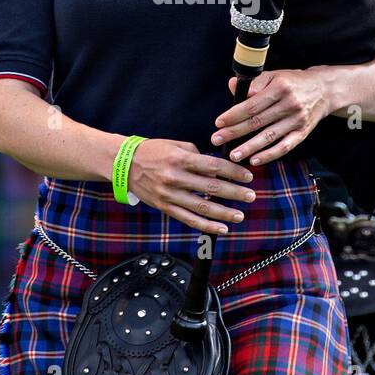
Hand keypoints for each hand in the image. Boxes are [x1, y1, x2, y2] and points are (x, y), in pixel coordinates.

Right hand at [126, 138, 255, 234]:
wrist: (124, 164)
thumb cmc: (152, 151)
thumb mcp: (175, 145)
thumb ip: (197, 154)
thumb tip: (216, 168)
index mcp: (180, 159)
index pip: (213, 166)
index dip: (233, 172)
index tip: (247, 176)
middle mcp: (175, 178)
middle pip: (211, 187)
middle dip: (234, 193)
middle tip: (251, 196)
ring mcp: (169, 195)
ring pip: (202, 207)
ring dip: (224, 213)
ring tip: (240, 215)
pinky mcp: (165, 207)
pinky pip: (189, 219)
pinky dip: (206, 226)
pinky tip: (221, 229)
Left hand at [211, 68, 330, 166]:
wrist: (324, 90)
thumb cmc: (293, 82)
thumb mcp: (274, 75)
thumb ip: (254, 82)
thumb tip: (233, 86)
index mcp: (280, 87)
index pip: (252, 104)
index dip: (234, 115)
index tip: (219, 123)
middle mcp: (290, 104)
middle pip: (258, 121)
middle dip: (235, 132)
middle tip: (217, 140)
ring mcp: (297, 120)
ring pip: (269, 136)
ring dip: (250, 147)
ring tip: (233, 155)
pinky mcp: (303, 133)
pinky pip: (285, 146)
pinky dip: (270, 155)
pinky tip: (255, 160)